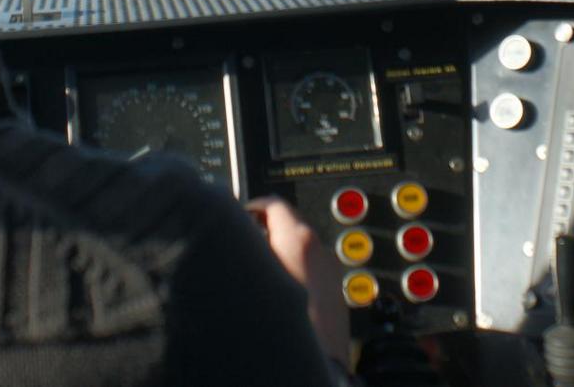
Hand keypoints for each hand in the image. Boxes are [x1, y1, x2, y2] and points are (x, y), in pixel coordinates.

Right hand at [247, 195, 349, 367]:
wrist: (316, 370)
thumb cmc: (281, 329)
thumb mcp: (250, 277)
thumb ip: (244, 249)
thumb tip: (236, 235)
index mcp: (299, 239)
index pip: (273, 204)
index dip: (253, 206)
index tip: (241, 214)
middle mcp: (321, 251)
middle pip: (290, 223)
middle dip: (267, 230)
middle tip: (245, 243)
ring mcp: (332, 273)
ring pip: (302, 248)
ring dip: (283, 252)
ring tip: (260, 271)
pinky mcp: (338, 295)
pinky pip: (314, 271)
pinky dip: (297, 271)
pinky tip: (280, 293)